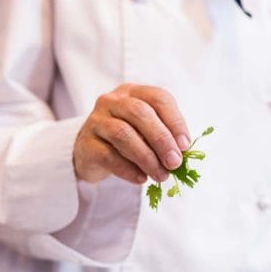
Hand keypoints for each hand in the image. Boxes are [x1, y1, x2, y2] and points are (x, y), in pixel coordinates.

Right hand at [73, 84, 190, 183]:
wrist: (90, 154)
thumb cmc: (126, 140)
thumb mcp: (146, 132)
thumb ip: (163, 136)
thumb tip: (182, 152)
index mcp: (132, 92)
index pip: (158, 98)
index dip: (175, 121)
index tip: (185, 146)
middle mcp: (111, 101)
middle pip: (139, 113)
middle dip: (161, 139)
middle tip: (174, 162)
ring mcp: (95, 121)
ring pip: (122, 134)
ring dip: (146, 157)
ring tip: (160, 175)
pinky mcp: (85, 143)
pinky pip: (108, 155)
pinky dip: (128, 169)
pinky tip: (141, 179)